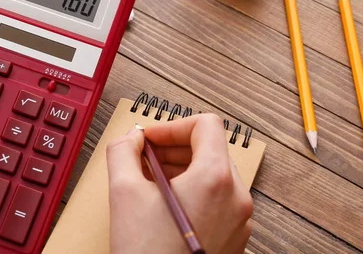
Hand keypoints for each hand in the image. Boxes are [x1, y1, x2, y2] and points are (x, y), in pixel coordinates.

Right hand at [107, 114, 252, 253]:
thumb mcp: (123, 191)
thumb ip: (122, 151)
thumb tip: (130, 139)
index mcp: (215, 178)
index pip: (205, 124)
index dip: (171, 125)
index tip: (149, 138)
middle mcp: (236, 197)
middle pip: (209, 148)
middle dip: (172, 148)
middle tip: (144, 158)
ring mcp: (239, 220)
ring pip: (213, 174)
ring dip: (180, 169)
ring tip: (150, 182)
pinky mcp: (234, 238)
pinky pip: (216, 199)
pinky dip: (191, 192)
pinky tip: (163, 206)